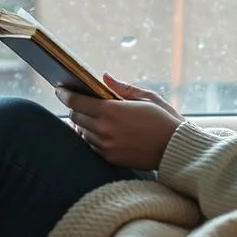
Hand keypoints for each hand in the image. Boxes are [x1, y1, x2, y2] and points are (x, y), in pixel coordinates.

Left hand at [55, 75, 183, 170]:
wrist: (176, 149)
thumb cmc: (164, 120)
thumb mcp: (147, 97)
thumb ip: (123, 87)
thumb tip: (104, 77)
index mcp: (111, 110)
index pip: (76, 101)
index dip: (65, 94)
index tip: (60, 89)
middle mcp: (104, 129)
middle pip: (75, 116)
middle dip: (73, 107)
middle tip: (75, 101)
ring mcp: (106, 146)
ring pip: (81, 132)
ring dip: (81, 123)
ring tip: (87, 116)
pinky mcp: (110, 158)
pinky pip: (91, 145)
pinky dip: (90, 136)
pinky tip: (98, 131)